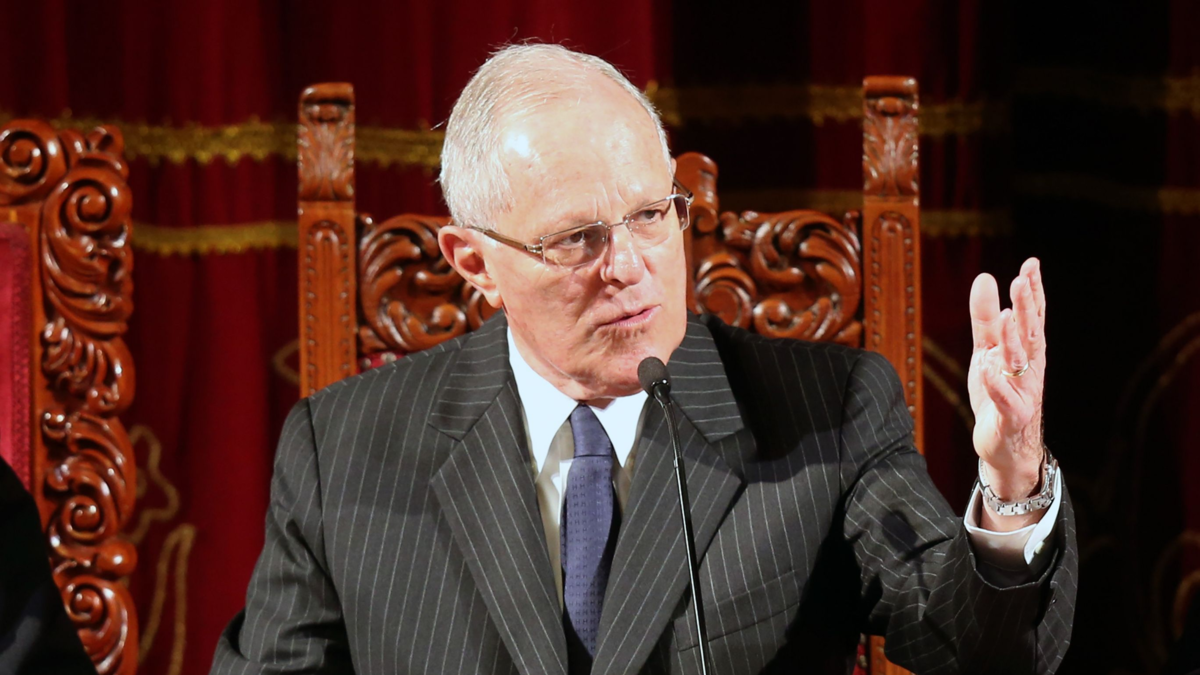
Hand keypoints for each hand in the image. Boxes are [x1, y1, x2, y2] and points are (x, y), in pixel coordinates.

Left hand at [968, 258, 1046, 523]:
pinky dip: (996, 384)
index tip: (1031, 264)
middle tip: (1022, 280)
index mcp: (1027, 352)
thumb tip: (985, 277)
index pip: (1033, 317)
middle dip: (1026, 308)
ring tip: (1005, 316)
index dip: (1033, 292)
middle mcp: (1029, 369)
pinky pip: (1004, 400)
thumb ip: (985, 318)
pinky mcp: (1009, 417)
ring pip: (1019, 364)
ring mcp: (1022, 393)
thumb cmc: (999, 393)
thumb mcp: (987, 351)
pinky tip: (987, 367)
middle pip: (1030, 335)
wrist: (1004, 445)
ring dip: (1013, 340)